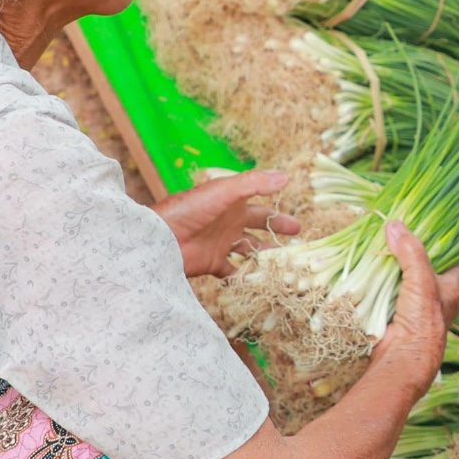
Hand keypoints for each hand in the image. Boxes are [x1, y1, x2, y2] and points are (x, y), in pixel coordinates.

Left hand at [154, 170, 299, 278]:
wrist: (161, 238)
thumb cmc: (189, 209)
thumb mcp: (224, 192)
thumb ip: (254, 183)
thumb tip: (286, 177)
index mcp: (232, 203)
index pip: (261, 207)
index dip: (278, 214)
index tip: (298, 223)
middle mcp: (228, 222)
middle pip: (258, 227)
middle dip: (276, 232)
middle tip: (297, 239)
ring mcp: (220, 243)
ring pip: (249, 250)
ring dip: (264, 256)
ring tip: (282, 264)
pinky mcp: (211, 263)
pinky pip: (232, 272)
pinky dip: (244, 277)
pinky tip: (258, 281)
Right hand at [367, 221, 458, 397]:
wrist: (401, 358)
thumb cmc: (423, 322)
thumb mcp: (422, 281)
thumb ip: (411, 253)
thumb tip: (394, 225)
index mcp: (451, 288)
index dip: (454, 244)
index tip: (441, 226)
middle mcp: (435, 296)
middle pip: (429, 266)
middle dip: (417, 250)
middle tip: (403, 227)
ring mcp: (414, 305)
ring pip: (406, 277)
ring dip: (395, 264)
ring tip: (383, 239)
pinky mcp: (394, 312)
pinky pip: (388, 290)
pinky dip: (380, 278)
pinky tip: (370, 263)